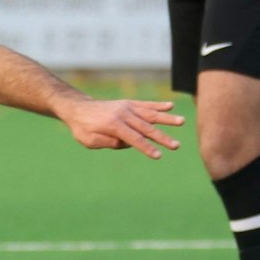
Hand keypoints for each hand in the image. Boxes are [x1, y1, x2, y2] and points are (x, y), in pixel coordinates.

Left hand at [55, 98, 183, 158]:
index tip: (158, 155)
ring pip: (150, 113)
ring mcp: (126, 107)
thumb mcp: (90, 141)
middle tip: (176, 145)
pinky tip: (170, 106)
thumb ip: (109, 142)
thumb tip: (127, 144)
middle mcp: (122, 114)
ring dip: (166, 118)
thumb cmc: (82, 128)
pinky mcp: (128, 103)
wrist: (78, 108)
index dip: (146, 148)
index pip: (133, 139)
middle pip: (146, 128)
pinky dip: (158, 105)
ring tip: (182, 121)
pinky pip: (145, 104)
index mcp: (113, 125)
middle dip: (162, 138)